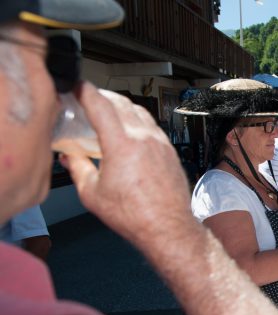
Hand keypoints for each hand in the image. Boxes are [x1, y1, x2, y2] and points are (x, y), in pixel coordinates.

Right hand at [61, 82, 190, 245]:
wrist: (168, 227)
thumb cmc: (135, 216)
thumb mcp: (92, 194)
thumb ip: (78, 169)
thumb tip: (68, 158)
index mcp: (122, 145)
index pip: (100, 104)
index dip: (85, 91)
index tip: (76, 86)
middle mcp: (144, 138)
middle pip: (121, 103)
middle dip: (102, 96)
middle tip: (88, 99)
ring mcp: (160, 143)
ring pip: (140, 112)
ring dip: (122, 107)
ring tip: (108, 114)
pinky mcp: (170, 151)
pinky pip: (152, 126)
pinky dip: (138, 121)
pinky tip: (129, 132)